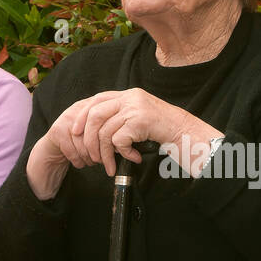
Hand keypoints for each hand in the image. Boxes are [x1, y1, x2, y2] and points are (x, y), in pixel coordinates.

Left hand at [27, 89, 214, 196]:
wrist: (185, 133)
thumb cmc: (162, 130)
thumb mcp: (138, 118)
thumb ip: (120, 118)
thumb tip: (94, 131)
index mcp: (127, 94)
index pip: (95, 100)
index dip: (82, 116)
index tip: (75, 132)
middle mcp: (130, 97)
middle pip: (95, 114)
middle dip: (89, 138)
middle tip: (92, 157)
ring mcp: (135, 107)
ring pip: (105, 131)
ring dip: (105, 153)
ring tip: (110, 165)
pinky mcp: (140, 120)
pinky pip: (119, 140)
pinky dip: (122, 153)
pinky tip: (133, 158)